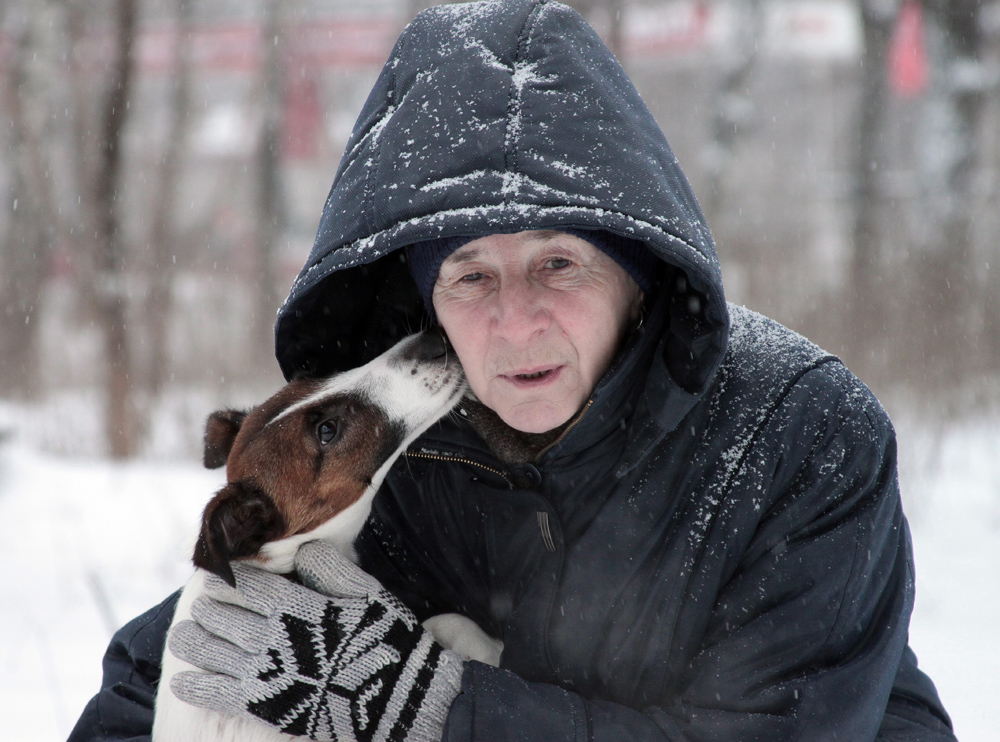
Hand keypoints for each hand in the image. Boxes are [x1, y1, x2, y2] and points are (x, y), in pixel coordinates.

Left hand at [168, 545, 463, 740]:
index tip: (218, 573)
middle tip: (201, 604)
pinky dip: (195, 685)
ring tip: (182, 636)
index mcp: (294, 605)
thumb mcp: (366, 593)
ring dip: (192, 641)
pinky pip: (215, 693)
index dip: (229, 578)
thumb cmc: (384, 640)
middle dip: (208, 607)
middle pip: (220, 615)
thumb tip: (302, 551)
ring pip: (209, 651)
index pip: (247, 584)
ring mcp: (262, 672)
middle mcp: (271, 636)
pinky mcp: (261, 705)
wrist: (396, 698)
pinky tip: (182, 680)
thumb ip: (330, 568)